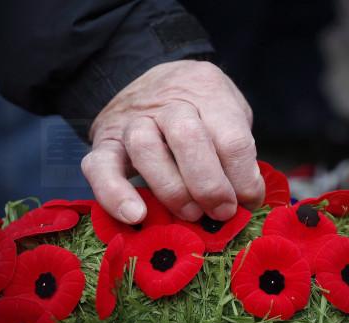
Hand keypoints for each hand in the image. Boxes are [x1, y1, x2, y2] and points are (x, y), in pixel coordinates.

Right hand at [81, 60, 264, 223]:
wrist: (157, 81)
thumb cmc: (202, 108)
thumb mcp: (229, 113)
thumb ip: (237, 151)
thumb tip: (245, 200)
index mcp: (207, 91)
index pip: (231, 137)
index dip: (244, 178)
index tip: (249, 202)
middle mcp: (168, 102)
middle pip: (187, 137)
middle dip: (210, 185)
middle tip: (222, 211)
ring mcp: (132, 120)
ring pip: (146, 148)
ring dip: (173, 191)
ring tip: (191, 214)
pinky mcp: (104, 142)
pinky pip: (100, 167)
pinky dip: (114, 194)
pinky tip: (136, 216)